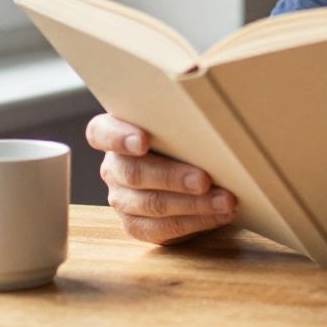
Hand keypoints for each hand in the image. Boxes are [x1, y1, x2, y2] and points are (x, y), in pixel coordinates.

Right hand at [85, 113, 237, 244]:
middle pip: (133, 173)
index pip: (101, 132)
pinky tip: (219, 215)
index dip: (119, 136)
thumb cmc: (188, 135)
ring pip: (150, 205)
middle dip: (173, 177)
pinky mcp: (136, 224)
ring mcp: (121, 198)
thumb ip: (183, 113)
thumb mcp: (182, 120)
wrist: (197, 170)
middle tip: (205, 179)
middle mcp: (113, 166)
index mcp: (115, 132)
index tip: (143, 141)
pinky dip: (194, 222)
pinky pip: (161, 230)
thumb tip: (210, 97)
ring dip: (192, 205)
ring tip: (225, 201)